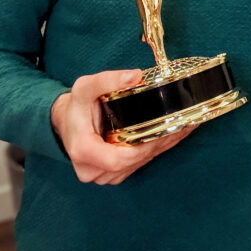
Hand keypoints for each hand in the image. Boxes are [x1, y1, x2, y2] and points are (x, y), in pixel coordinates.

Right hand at [50, 68, 192, 184]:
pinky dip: (154, 151)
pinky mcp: (112, 174)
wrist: (66, 121)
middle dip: (159, 145)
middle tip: (184, 126)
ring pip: (138, 165)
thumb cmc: (76, 106)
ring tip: (184, 128)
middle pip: (133, 163)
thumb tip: (135, 76)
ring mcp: (103, 174)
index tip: (163, 131)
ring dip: (161, 148)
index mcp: (83, 151)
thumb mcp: (85, 87)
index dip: (143, 148)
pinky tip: (172, 136)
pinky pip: (136, 166)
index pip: (119, 159)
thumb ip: (107, 80)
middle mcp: (92, 169)